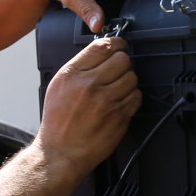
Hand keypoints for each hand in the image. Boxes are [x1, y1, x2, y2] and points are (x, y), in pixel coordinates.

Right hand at [35, 36, 141, 176]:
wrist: (61, 152)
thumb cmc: (59, 122)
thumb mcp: (59, 86)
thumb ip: (80, 67)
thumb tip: (102, 51)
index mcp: (72, 74)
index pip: (102, 46)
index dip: (116, 43)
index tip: (119, 46)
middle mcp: (89, 85)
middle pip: (122, 59)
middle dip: (122, 64)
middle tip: (117, 72)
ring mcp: (106, 101)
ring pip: (132, 77)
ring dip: (128, 82)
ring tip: (116, 91)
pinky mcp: (119, 116)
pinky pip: (137, 97)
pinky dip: (132, 98)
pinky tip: (119, 103)